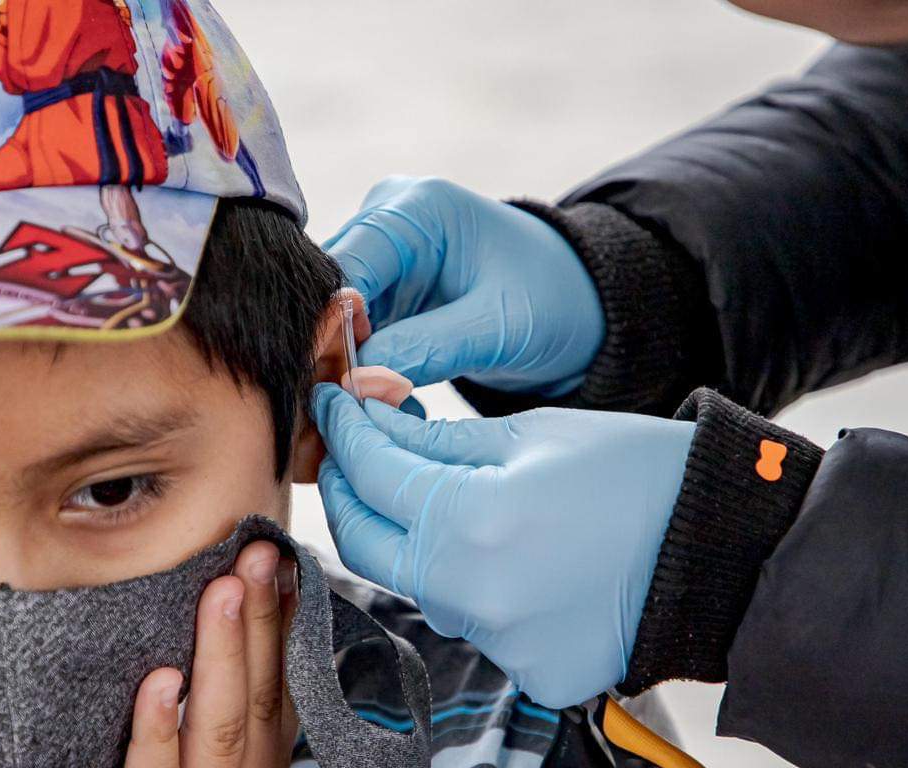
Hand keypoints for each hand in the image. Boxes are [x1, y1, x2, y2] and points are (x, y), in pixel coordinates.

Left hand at [98, 541, 298, 767]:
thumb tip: (238, 664)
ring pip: (218, 741)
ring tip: (220, 593)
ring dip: (223, 662)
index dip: (286, 632)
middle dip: (261, 626)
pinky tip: (158, 684)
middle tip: (258, 554)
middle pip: (259, 707)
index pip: (283, 698)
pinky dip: (158, 738)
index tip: (285, 566)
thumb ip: (230, 752)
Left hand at [312, 383, 693, 707]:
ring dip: (413, 538)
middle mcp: (473, 594)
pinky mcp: (529, 673)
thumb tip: (371, 426)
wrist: (722, 548)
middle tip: (352, 451)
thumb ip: (435, 440)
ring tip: (442, 495)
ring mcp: (499, 644)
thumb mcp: (529, 435)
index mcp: (472, 521)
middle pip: (364, 542)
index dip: (344, 431)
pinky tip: (508, 554)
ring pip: (416, 583)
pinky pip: (471, 622)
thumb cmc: (636, 476)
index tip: (334, 406)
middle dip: (348, 490)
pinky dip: (472, 585)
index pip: (370, 473)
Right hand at [324, 176, 603, 396]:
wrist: (582, 305)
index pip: (343, 267)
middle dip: (331, 356)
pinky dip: (364, 375)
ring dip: (346, 372)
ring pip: (330, 320)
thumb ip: (425, 349)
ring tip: (371, 418)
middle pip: (325, 292)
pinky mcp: (384, 292)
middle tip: (346, 416)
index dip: (329, 328)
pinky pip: (349, 336)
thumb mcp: (498, 327)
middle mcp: (385, 221)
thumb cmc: (554, 301)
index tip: (340, 388)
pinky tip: (385, 409)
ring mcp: (381, 257)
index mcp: (413, 208)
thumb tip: (356, 383)